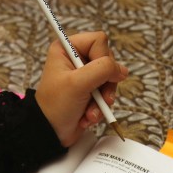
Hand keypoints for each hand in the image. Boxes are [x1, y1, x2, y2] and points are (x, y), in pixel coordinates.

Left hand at [35, 31, 127, 146]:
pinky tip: (88, 116)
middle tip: (99, 98)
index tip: (96, 77)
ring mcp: (85, 76)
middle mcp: (76, 59)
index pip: (99, 41)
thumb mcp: (78, 83)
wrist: (50, 132)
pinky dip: (100, 108)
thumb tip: (122, 70)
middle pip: (108, 61)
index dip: (102, 58)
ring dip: (102, 100)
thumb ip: (102, 70)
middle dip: (105, 84)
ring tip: (90, 113)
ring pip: (110, 80)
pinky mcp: (90, 92)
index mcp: (67, 48)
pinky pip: (107, 94)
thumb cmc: (55, 106)